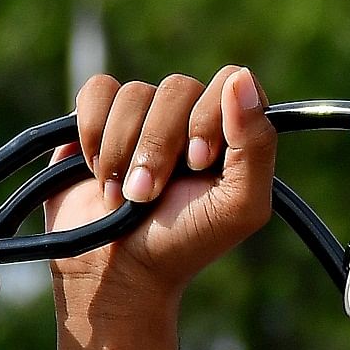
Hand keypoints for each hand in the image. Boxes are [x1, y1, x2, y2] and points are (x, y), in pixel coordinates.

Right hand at [44, 67, 278, 319]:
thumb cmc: (184, 242)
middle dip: (160, 146)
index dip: (210, 116)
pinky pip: (97, 91)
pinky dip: (93, 132)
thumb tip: (241, 78)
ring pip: (135, 93)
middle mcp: (188, 116)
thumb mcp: (239, 206)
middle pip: (178, 87)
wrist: (117, 271)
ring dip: (123, 150)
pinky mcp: (99, 118)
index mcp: (230, 130)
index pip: (230, 81)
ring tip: (121, 195)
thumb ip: (256, 145)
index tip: (198, 162)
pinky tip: (99, 171)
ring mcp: (143, 116)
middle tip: (149, 194)